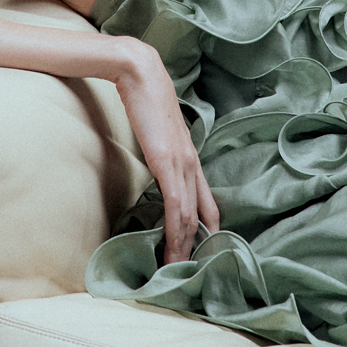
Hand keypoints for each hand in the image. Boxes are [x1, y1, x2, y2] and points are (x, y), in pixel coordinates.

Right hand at [113, 40, 219, 261]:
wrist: (139, 71)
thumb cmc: (144, 94)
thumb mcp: (156, 127)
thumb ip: (159, 146)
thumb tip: (153, 158)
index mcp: (189, 156)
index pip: (207, 203)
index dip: (205, 230)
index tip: (198, 252)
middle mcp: (192, 163)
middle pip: (203, 216)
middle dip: (196, 248)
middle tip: (190, 275)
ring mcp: (183, 163)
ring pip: (189, 218)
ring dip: (183, 249)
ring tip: (176, 273)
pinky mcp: (168, 163)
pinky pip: (175, 207)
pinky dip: (175, 234)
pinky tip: (172, 251)